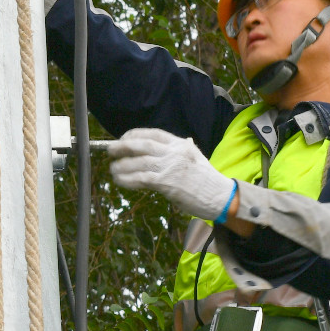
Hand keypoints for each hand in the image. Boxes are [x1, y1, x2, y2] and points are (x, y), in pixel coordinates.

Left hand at [107, 128, 235, 221]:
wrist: (219, 196)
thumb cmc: (207, 180)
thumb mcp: (196, 157)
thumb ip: (184, 149)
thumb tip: (180, 141)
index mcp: (181, 144)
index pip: (153, 134)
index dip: (134, 134)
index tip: (123, 138)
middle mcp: (174, 152)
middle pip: (142, 145)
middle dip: (122, 146)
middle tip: (110, 150)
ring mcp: (170, 167)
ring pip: (138, 162)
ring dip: (121, 166)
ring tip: (113, 169)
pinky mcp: (166, 183)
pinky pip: (140, 178)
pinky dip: (127, 179)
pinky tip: (119, 180)